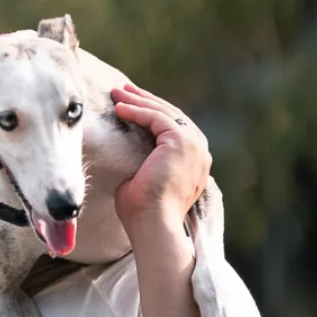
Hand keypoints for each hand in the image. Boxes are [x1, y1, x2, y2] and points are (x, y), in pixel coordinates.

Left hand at [111, 84, 211, 238]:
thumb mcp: (144, 181)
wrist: (154, 226)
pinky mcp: (181, 140)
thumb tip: (123, 154)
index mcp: (194, 160)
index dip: (150, 114)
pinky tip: (119, 108)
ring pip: (162, 113)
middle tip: (124, 90)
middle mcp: (199, 149)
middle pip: (169, 115)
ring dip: (138, 101)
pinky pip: (155, 117)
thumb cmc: (143, 214)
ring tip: (117, 93)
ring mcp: (193, 143)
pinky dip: (136, 110)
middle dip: (144, 101)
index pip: (172, 128)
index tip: (131, 105)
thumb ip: (142, 163)